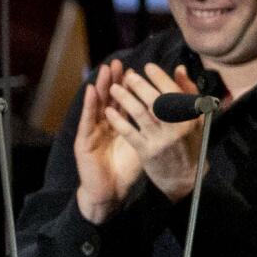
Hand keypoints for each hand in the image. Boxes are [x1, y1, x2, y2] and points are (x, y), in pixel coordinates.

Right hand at [73, 58, 145, 224]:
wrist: (111, 192)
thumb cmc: (127, 170)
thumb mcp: (147, 143)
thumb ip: (155, 125)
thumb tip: (172, 106)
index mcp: (120, 125)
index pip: (125, 100)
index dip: (131, 85)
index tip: (138, 69)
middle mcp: (105, 126)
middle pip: (109, 99)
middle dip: (114, 80)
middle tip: (118, 63)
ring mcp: (93, 133)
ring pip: (97, 105)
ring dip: (100, 86)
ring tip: (105, 71)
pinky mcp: (83, 142)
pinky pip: (87, 121)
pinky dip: (89, 106)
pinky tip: (91, 92)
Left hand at [106, 63, 207, 202]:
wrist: (185, 177)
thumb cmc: (190, 143)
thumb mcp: (196, 118)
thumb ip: (187, 93)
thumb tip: (178, 69)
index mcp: (189, 115)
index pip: (172, 90)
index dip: (159, 77)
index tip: (147, 67)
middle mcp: (176, 126)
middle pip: (155, 100)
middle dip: (139, 85)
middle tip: (127, 75)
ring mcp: (160, 139)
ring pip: (140, 114)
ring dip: (125, 99)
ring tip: (114, 88)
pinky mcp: (146, 152)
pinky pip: (130, 132)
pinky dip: (118, 120)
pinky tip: (108, 111)